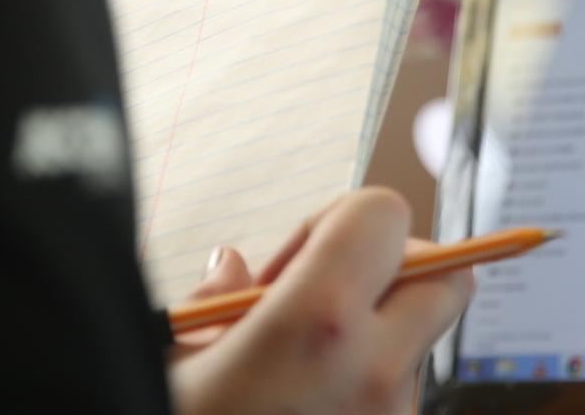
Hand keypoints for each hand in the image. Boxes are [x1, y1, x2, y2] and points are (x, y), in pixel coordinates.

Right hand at [170, 188, 472, 414]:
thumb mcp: (168, 357)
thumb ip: (209, 298)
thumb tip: (231, 264)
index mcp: (314, 325)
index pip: (383, 216)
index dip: (342, 218)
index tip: (297, 256)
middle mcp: (373, 374)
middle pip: (443, 276)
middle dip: (392, 265)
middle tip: (326, 288)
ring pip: (420, 337)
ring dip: (376, 325)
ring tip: (301, 356)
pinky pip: (401, 388)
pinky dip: (369, 371)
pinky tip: (308, 395)